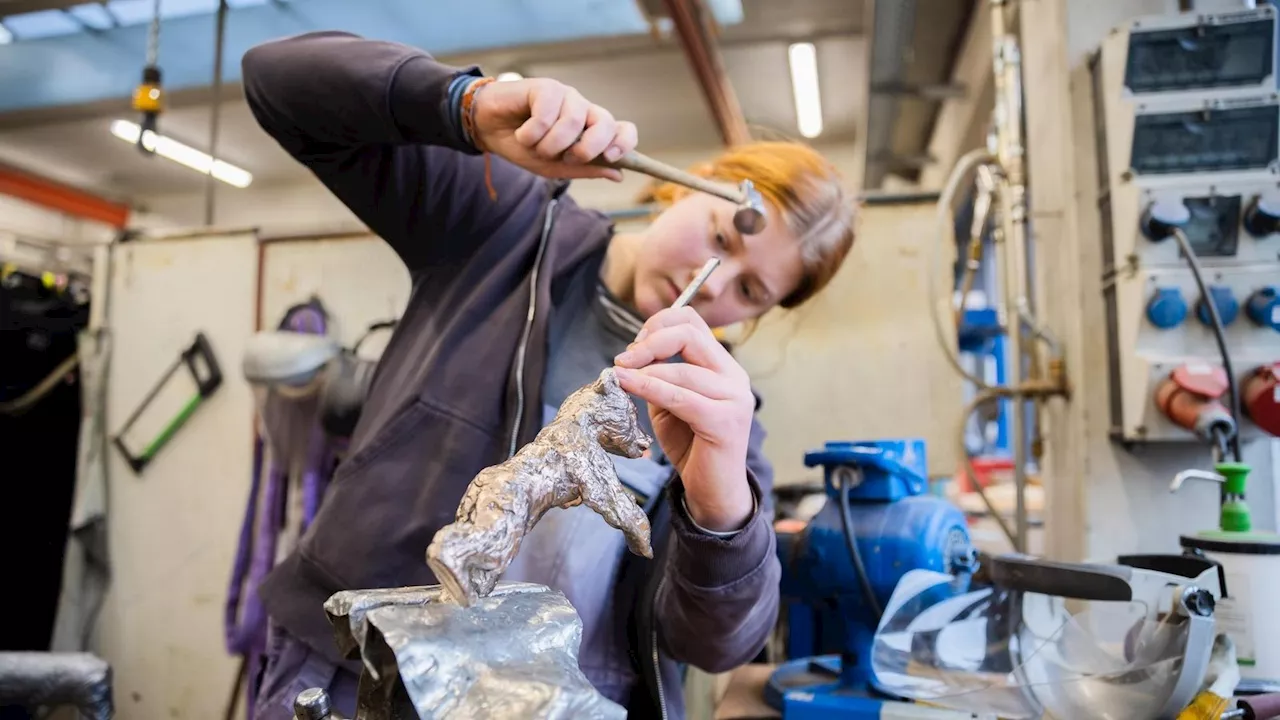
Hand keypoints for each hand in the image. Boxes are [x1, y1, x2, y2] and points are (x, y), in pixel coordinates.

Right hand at [469, 78, 637, 181]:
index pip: (623, 130)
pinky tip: (522, 133)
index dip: (624, 142)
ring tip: (534, 146)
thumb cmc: (523, 147)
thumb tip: (619, 174)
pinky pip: (547, 114)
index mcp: (591, 130)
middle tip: (565, 158)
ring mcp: (566, 96)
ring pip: (573, 122)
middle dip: (587, 148)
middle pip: (605, 124)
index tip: (612, 157)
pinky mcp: (546, 87)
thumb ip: (585, 169)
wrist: (489, 130)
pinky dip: (532, 133)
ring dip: (550, 145)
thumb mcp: (554, 167)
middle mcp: (583, 110)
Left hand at [612, 307, 755, 531]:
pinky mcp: (725, 422)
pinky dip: (649, 387)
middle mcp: (735, 377)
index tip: (633, 344)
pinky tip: (627, 385)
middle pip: (689, 335)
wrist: (713, 492)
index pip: (693, 322)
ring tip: (618, 375)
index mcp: (724, 366)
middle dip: (649, 342)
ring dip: (643, 369)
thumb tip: (629, 356)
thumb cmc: (692, 446)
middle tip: (623, 359)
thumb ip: (659, 376)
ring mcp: (735, 399)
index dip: (658, 324)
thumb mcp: (671, 402)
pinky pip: (680, 397)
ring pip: (682, 369)